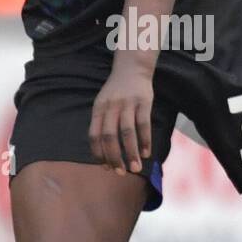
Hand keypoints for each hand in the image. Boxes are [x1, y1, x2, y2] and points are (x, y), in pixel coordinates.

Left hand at [89, 58, 153, 174]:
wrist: (132, 68)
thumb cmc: (116, 92)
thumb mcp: (103, 104)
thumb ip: (102, 124)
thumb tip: (104, 154)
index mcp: (98, 109)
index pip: (94, 135)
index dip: (99, 153)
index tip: (106, 167)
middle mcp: (111, 107)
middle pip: (110, 136)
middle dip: (115, 157)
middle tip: (121, 173)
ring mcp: (127, 104)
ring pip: (127, 133)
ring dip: (131, 153)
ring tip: (136, 168)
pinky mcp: (143, 102)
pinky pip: (143, 124)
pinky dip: (145, 141)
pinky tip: (147, 153)